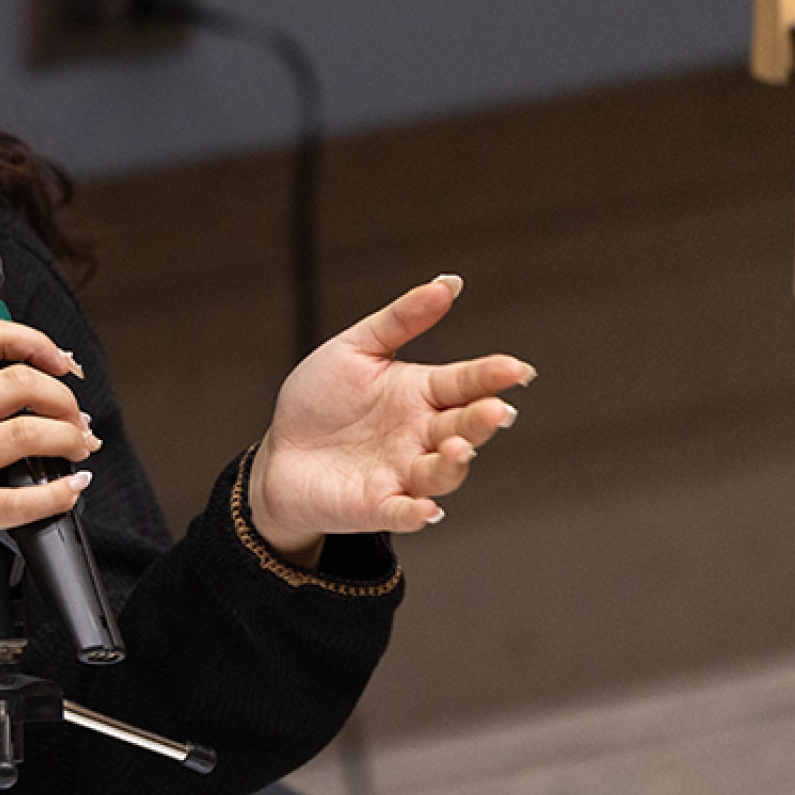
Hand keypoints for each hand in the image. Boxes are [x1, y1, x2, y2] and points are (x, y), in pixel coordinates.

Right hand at [0, 319, 97, 614]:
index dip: (37, 343)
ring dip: (69, 438)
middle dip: (64, 398)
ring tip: (78, 448)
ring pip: (28, 433)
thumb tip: (16, 393)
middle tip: (75, 417)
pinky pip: (25, 500)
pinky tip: (69, 489)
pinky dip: (60, 493)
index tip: (60, 361)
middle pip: (20, 383)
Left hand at [247, 274, 530, 564]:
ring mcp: (404, 472)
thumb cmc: (321, 400)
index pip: (465, 383)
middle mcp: (422, 435)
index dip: (491, 376)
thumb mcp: (356, 348)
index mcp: (422, 394)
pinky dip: (416, 512)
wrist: (280, 454)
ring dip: (454, 464)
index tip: (514, 369)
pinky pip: (403, 512)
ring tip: (457, 449)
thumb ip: (402, 318)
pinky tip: (425, 508)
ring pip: (442, 473)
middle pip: (463, 428)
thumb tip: (450, 282)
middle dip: (481, 421)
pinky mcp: (378, 505)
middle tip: (494, 410)